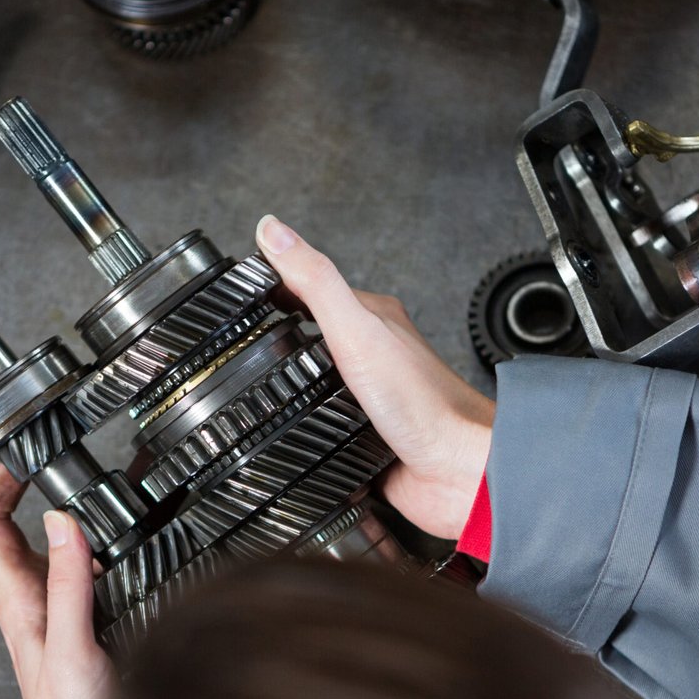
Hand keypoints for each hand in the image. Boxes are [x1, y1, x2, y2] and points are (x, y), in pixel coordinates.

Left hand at [0, 465, 111, 698]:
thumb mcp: (74, 646)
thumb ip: (68, 585)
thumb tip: (62, 521)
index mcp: (17, 601)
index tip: (22, 454)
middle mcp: (29, 602)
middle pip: (12, 529)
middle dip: (29, 487)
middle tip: (58, 458)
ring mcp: (51, 613)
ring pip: (48, 549)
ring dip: (65, 515)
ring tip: (93, 488)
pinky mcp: (77, 626)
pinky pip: (77, 573)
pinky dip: (93, 548)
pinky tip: (120, 545)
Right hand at [257, 216, 493, 539]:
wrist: (457, 470)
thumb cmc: (423, 402)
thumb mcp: (356, 329)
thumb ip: (315, 280)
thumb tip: (273, 229)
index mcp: (373, 320)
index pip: (315, 288)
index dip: (277, 283)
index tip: (241, 283)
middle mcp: (373, 356)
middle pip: (316, 336)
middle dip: (280, 335)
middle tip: (243, 331)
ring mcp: (370, 399)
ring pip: (321, 383)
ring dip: (292, 383)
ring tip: (257, 378)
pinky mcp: (366, 439)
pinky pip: (328, 428)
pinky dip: (307, 428)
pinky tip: (292, 430)